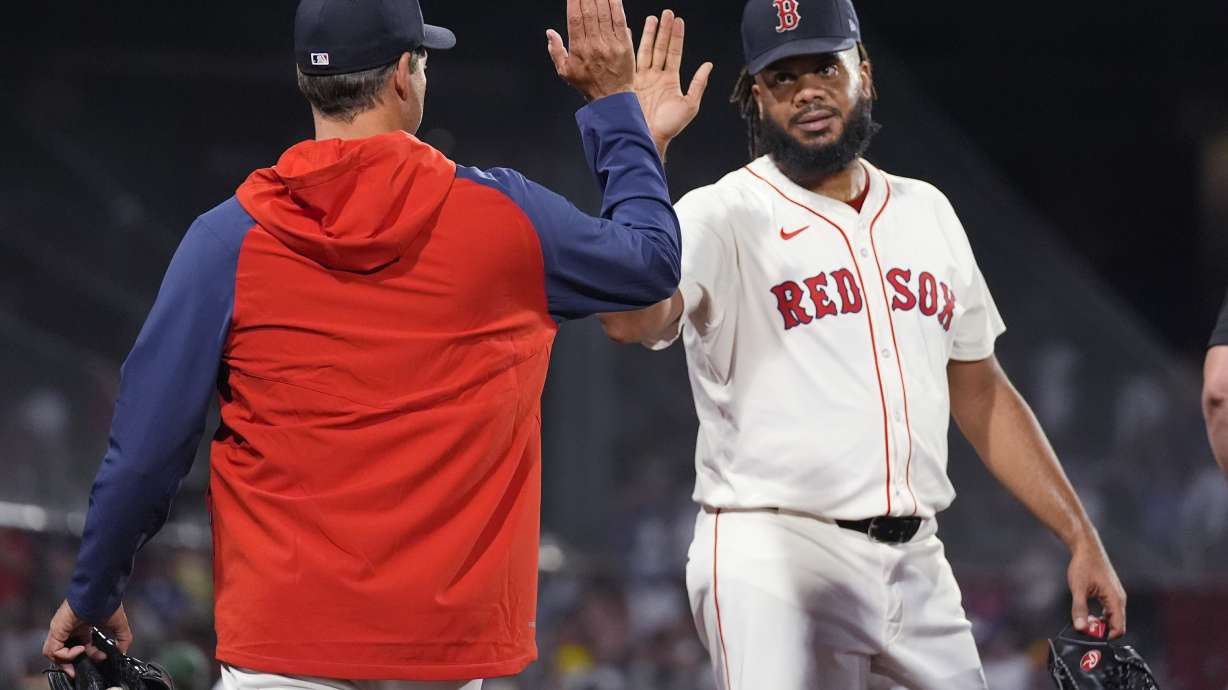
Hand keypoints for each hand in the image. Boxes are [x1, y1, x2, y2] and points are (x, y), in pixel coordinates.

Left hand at [43, 600, 131, 677]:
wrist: (100, 592)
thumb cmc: (107, 603)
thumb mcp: (119, 625)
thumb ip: (123, 638)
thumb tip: (123, 651)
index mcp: (81, 627)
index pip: (81, 646)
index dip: (91, 655)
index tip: (102, 657)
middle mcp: (69, 629)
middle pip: (64, 652)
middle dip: (72, 664)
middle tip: (79, 671)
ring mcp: (60, 630)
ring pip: (54, 653)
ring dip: (66, 661)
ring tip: (81, 659)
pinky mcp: (56, 630)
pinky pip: (53, 650)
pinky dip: (65, 655)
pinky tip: (80, 649)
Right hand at [547, 0, 635, 101]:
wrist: (612, 98)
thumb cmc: (587, 84)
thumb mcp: (565, 72)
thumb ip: (555, 51)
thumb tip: (549, 32)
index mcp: (578, 49)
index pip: (575, 18)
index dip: (575, 1)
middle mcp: (594, 45)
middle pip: (590, 12)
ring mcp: (610, 44)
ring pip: (604, 14)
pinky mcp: (624, 45)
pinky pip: (619, 21)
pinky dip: (616, 5)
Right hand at [634, 10, 712, 156]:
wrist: (648, 137)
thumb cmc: (670, 126)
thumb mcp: (689, 104)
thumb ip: (698, 84)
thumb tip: (708, 65)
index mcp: (670, 80)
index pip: (674, 52)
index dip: (676, 36)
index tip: (678, 20)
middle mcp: (656, 76)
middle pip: (660, 47)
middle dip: (663, 30)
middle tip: (666, 12)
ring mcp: (642, 79)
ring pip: (646, 51)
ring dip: (649, 35)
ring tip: (652, 18)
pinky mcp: (629, 83)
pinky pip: (630, 62)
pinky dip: (628, 48)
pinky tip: (628, 35)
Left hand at [1067, 538, 1126, 638]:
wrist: (1086, 548)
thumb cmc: (1084, 565)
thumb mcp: (1078, 589)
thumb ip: (1079, 610)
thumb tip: (1080, 628)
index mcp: (1116, 600)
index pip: (1119, 629)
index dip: (1106, 636)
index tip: (1091, 635)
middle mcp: (1119, 599)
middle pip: (1116, 625)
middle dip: (1102, 630)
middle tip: (1085, 625)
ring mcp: (1116, 596)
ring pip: (1113, 618)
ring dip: (1100, 623)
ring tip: (1085, 618)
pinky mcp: (1110, 593)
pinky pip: (1110, 611)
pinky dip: (1101, 616)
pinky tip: (1088, 612)